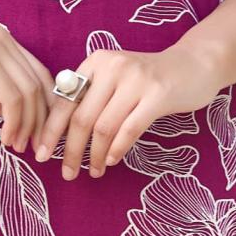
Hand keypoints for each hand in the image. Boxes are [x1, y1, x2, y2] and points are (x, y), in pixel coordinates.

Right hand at [0, 24, 58, 150]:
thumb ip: (6, 100)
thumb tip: (34, 121)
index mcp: (2, 39)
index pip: (39, 74)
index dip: (46, 107)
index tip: (39, 136)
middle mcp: (2, 36)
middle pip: (39, 83)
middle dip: (41, 120)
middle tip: (34, 148)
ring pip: (29, 92)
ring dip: (27, 126)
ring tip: (16, 146)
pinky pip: (12, 98)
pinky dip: (14, 123)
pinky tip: (4, 139)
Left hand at [33, 43, 228, 178]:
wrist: (194, 64)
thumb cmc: (150, 79)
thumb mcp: (116, 78)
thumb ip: (92, 97)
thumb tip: (60, 134)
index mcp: (95, 62)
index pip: (65, 101)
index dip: (51, 131)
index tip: (41, 155)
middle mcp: (112, 67)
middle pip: (82, 118)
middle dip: (71, 150)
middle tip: (67, 172)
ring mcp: (136, 80)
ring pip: (104, 127)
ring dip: (95, 155)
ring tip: (93, 171)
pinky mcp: (158, 94)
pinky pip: (130, 129)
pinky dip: (117, 149)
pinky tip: (110, 161)